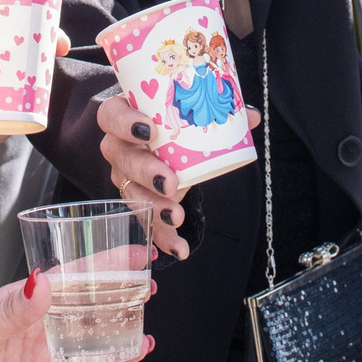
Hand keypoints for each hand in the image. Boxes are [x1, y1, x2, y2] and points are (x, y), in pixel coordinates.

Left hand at [0, 277, 153, 361]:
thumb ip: (11, 310)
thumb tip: (43, 283)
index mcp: (21, 308)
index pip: (69, 281)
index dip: (103, 267)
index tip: (135, 254)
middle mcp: (36, 337)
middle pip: (87, 319)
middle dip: (119, 306)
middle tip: (150, 293)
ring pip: (91, 361)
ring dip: (120, 354)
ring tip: (147, 342)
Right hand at [94, 90, 224, 260]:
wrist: (166, 147)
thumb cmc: (173, 124)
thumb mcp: (190, 116)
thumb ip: (217, 112)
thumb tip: (250, 118)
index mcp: (125, 117)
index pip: (111, 115)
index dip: (125, 123)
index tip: (149, 130)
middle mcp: (119, 148)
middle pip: (121, 157)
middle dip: (145, 171)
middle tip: (170, 181)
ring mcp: (125, 177)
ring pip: (129, 192)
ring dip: (153, 206)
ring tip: (176, 216)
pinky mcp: (139, 202)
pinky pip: (145, 222)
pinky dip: (163, 238)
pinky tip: (180, 249)